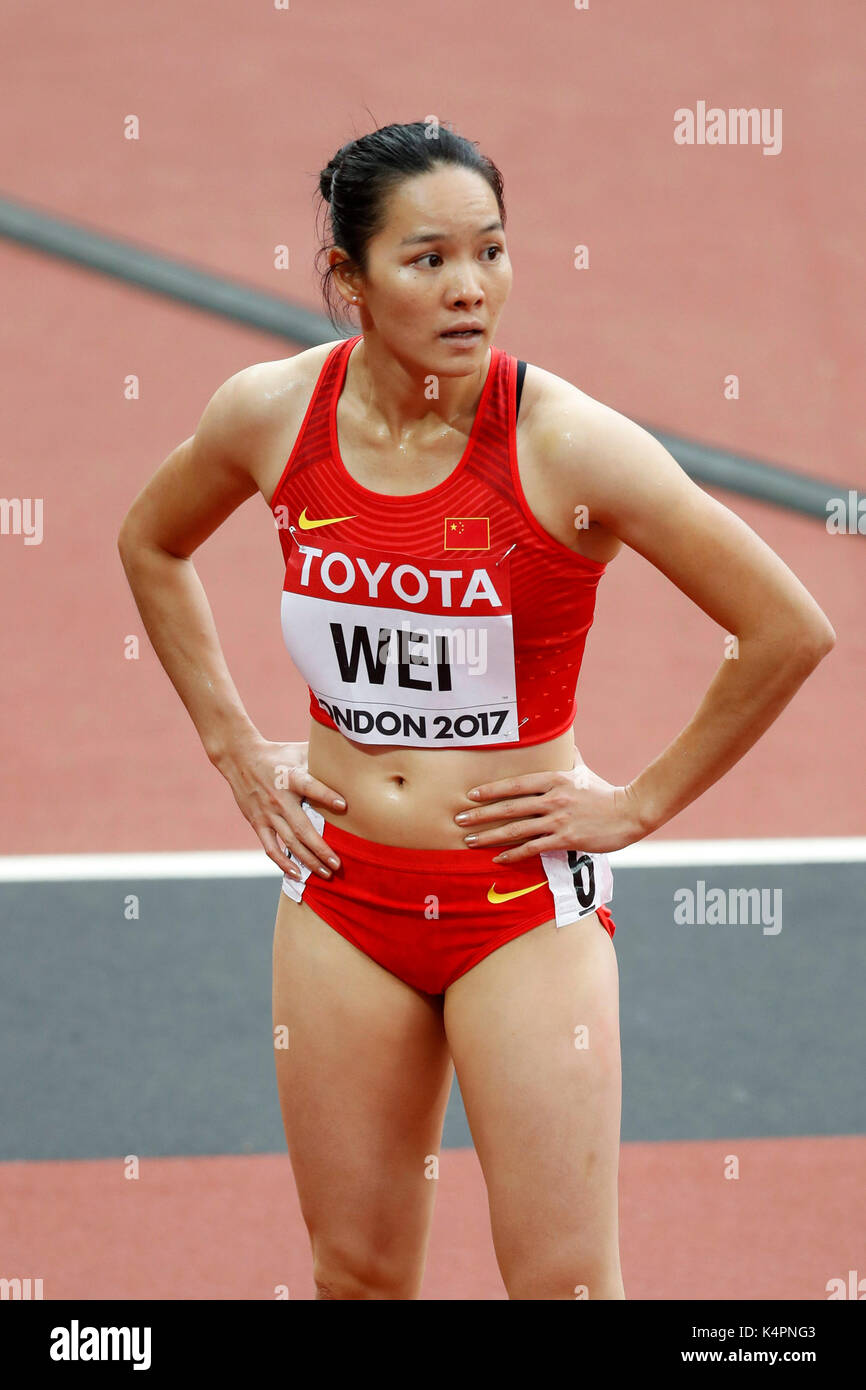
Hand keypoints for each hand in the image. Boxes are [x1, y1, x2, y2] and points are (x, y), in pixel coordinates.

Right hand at [214, 736, 346, 877]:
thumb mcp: (298, 750)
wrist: (240, 758)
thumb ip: (321, 756)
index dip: (326, 796)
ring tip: (325, 873)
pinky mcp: (257, 822)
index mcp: (292, 778)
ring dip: (308, 860)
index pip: (310, 786)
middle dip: (321, 848)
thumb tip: (349, 750)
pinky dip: (283, 862)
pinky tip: (297, 874)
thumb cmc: (277, 754)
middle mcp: (280, 798)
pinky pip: (270, 847)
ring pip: (290, 841)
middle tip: (337, 864)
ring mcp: (268, 813)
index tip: (344, 806)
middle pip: (302, 827)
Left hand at [454, 758, 650, 861]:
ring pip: (516, 829)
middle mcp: (552, 798)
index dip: (490, 790)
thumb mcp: (583, 770)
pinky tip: (498, 859)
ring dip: (490, 836)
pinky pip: (533, 848)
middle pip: (509, 807)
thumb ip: (569, 757)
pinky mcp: (566, 839)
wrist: (630, 813)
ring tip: (470, 841)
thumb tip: (565, 740)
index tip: (470, 795)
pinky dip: (514, 854)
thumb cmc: (604, 792)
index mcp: (554, 779)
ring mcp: (558, 820)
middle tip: (458, 820)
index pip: (515, 784)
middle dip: (480, 814)